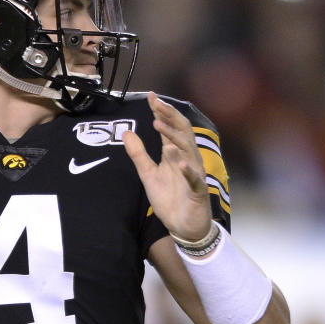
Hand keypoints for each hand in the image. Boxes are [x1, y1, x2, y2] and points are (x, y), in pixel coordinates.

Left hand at [123, 92, 212, 240]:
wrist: (183, 226)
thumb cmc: (168, 198)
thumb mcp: (147, 174)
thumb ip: (138, 154)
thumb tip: (126, 133)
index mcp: (174, 153)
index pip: (170, 127)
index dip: (161, 112)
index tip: (151, 96)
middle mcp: (186, 158)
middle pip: (181, 131)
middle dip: (169, 116)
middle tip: (156, 103)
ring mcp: (194, 173)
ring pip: (188, 149)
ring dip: (174, 136)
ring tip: (158, 125)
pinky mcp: (198, 190)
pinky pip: (195, 179)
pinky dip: (189, 171)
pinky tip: (181, 164)